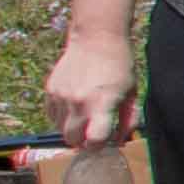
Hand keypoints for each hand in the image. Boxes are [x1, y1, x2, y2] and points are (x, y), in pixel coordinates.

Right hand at [44, 25, 139, 154]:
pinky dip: (61, 118)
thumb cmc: (120, 66)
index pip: (94, 140)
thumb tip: (119, 142)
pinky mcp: (50, 91)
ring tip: (85, 116)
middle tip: (93, 132)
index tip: (105, 141)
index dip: (100, 145)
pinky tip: (74, 108)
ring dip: (72, 129)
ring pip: (59, 129)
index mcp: (101, 103)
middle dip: (83, 142)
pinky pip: (52, 116)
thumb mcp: (132, 93)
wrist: (96, 39)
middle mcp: (77, 102)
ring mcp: (61, 96)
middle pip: (72, 140)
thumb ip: (128, 120)